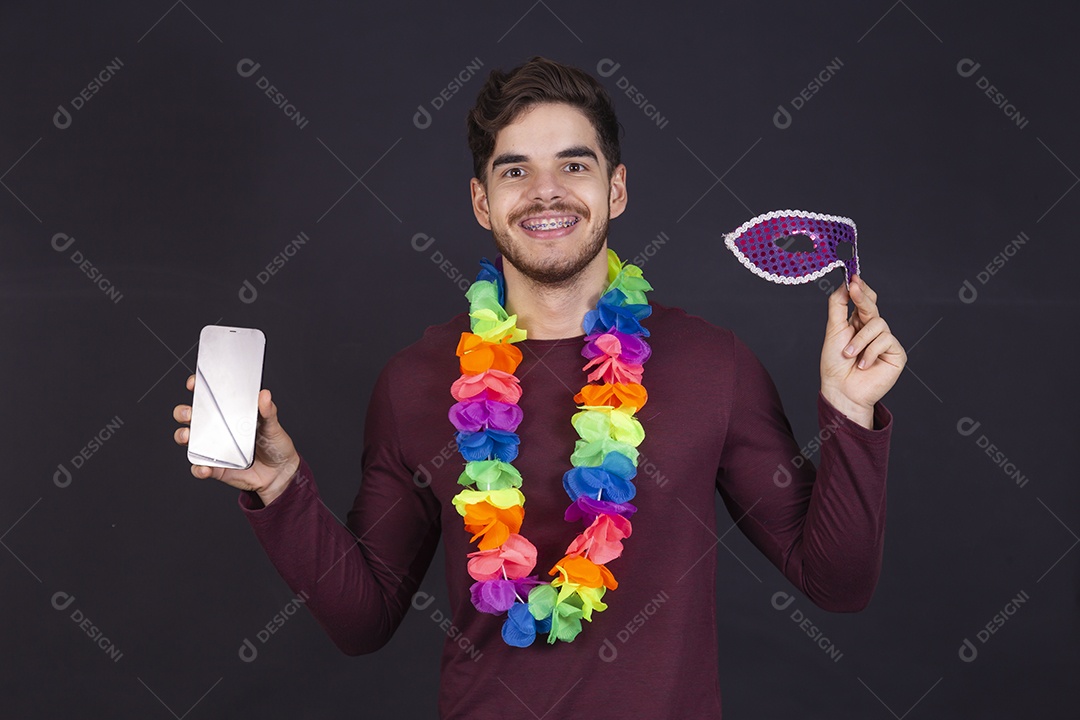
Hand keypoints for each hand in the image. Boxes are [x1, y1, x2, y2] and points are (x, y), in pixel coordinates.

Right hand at [173, 374, 299, 504]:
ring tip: (188, 436)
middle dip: (183, 412)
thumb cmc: (274, 444)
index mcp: (229, 415)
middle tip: (189, 413)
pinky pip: (200, 468)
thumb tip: (265, 395)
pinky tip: (205, 467)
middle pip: (190, 417)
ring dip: (183, 436)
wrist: (280, 472)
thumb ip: (268, 411)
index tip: (195, 383)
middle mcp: (217, 430)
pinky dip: (198, 468)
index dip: (198, 388)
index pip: (208, 398)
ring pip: (188, 440)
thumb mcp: (272, 425)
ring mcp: (214, 449)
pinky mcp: (216, 468)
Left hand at [820, 275, 905, 427]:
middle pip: (872, 306)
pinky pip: (886, 341)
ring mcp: (886, 341)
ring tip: (850, 355)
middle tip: (854, 287)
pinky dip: (870, 352)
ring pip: (878, 324)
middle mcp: (873, 330)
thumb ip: (838, 306)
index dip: (860, 289)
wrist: (841, 390)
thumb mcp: (833, 330)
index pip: (864, 301)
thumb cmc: (835, 364)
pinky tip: (863, 365)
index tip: (853, 278)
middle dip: (862, 297)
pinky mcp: (896, 353)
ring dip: (860, 340)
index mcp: (858, 323)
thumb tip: (844, 284)